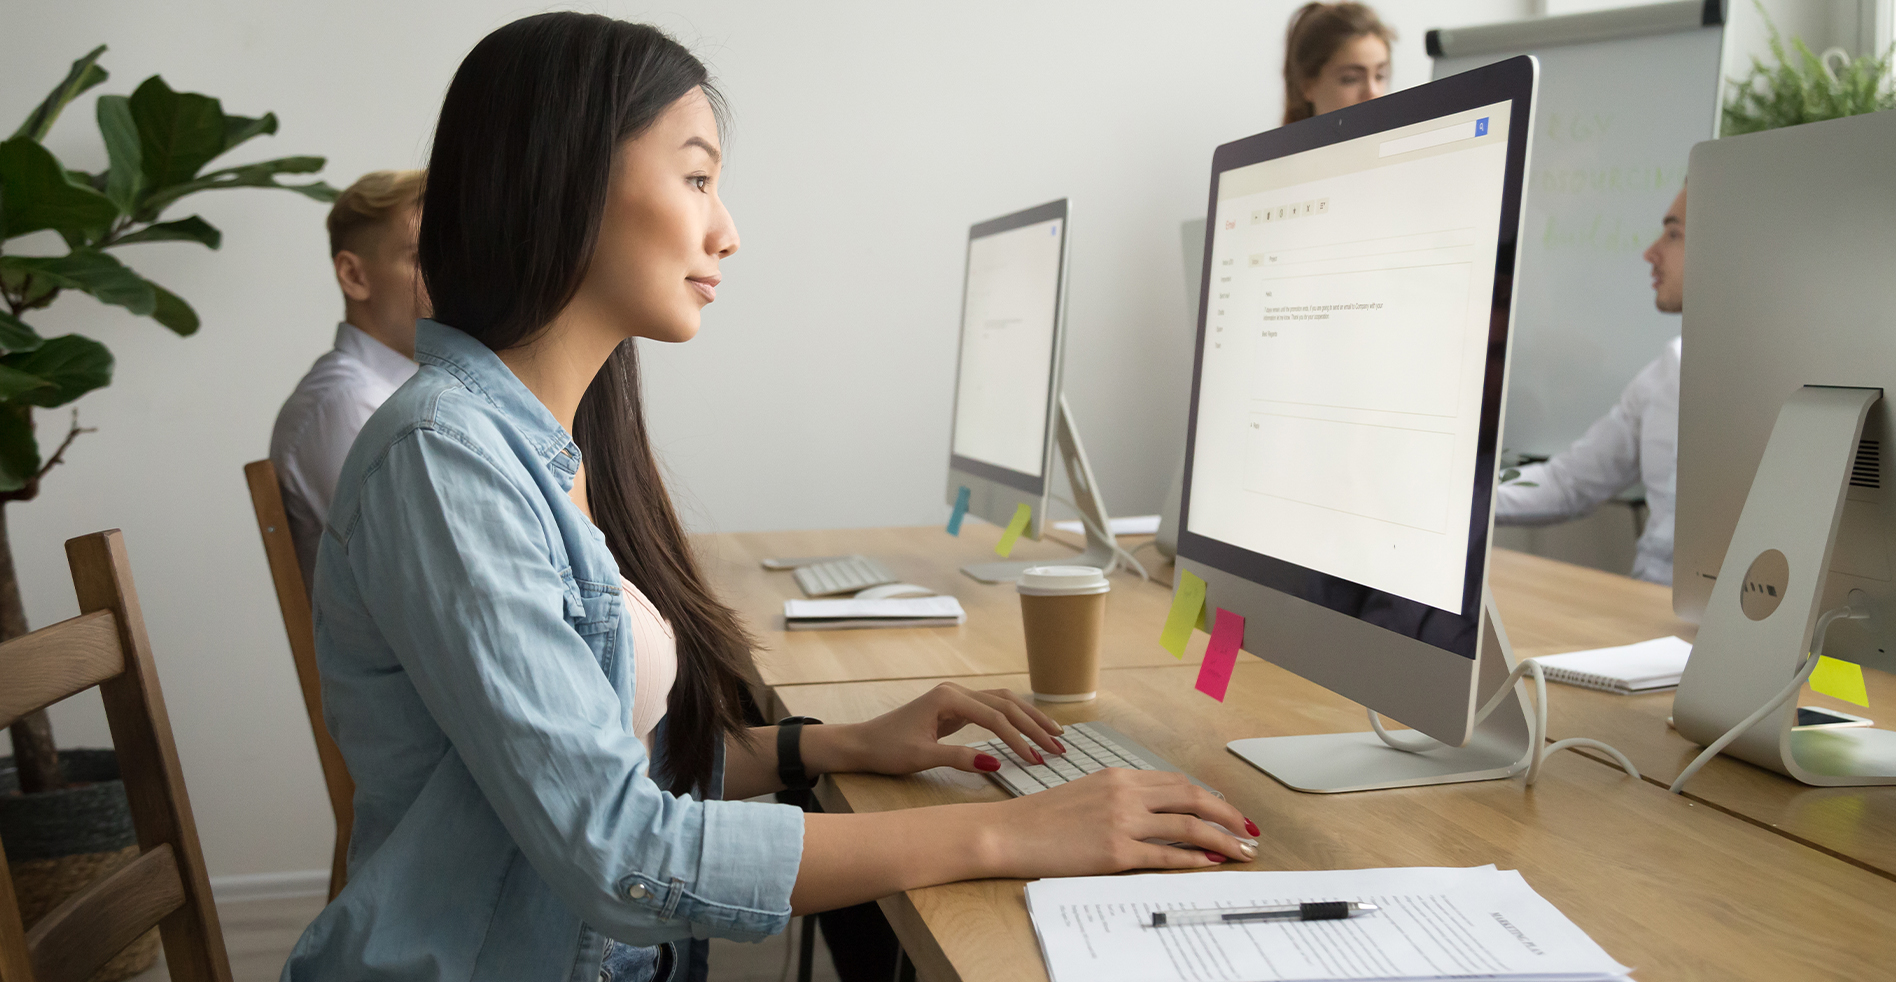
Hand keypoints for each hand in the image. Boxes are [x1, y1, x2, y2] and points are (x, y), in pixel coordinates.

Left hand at [810, 682, 1067, 776]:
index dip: (1018, 739)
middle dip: (1034, 726)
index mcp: (948, 699)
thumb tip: (996, 762)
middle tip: (1059, 748)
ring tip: (1055, 735)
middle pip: (1006, 704)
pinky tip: (1029, 729)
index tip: (1036, 760)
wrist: (861, 743)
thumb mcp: (921, 757)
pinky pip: (992, 709)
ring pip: (1002, 703)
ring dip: (1029, 718)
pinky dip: (1013, 719)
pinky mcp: (955, 708)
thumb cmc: (886, 749)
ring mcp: (956, 698)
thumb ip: (959, 758)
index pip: (995, 718)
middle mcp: (955, 692)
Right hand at [981, 769, 1260, 876]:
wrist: (1008, 832)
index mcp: (1119, 776)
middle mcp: (1125, 792)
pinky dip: (1193, 859)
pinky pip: (1166, 855)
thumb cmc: (1040, 817)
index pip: (1177, 782)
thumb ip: (1121, 796)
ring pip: (1188, 826)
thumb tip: (1155, 813)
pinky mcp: (1115, 852)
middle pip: (1192, 798)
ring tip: (1242, 852)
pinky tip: (1209, 864)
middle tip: (1249, 831)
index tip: (1227, 811)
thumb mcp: (1086, 792)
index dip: (1209, 797)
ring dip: (1222, 840)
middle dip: (1228, 816)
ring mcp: (1122, 821)